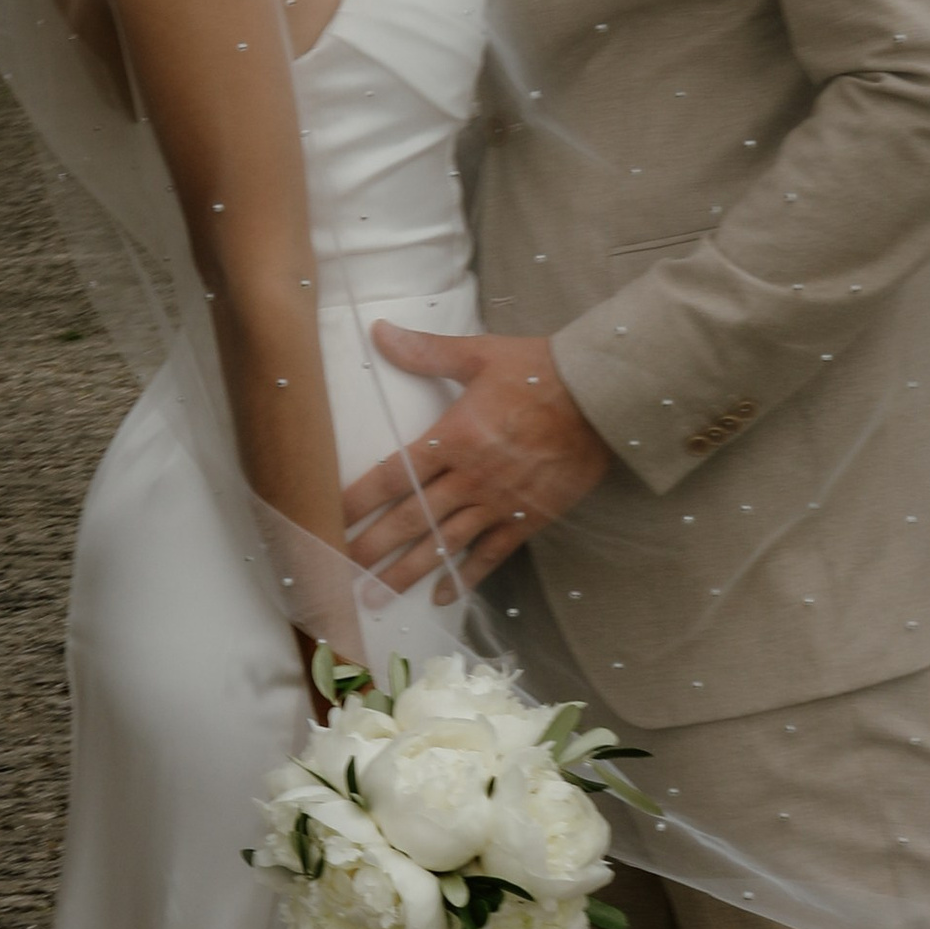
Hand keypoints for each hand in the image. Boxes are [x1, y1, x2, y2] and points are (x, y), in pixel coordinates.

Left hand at [341, 327, 612, 599]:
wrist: (601, 397)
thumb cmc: (540, 371)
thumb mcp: (479, 354)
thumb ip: (425, 351)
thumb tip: (379, 331)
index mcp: (453, 437)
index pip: (392, 475)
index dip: (357, 499)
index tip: (328, 519)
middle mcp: (471, 477)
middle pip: (411, 519)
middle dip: (372, 548)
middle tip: (340, 572)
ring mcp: (500, 502)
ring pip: (444, 544)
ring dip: (408, 572)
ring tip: (376, 597)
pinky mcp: (529, 517)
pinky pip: (491, 554)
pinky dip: (466, 577)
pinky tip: (443, 597)